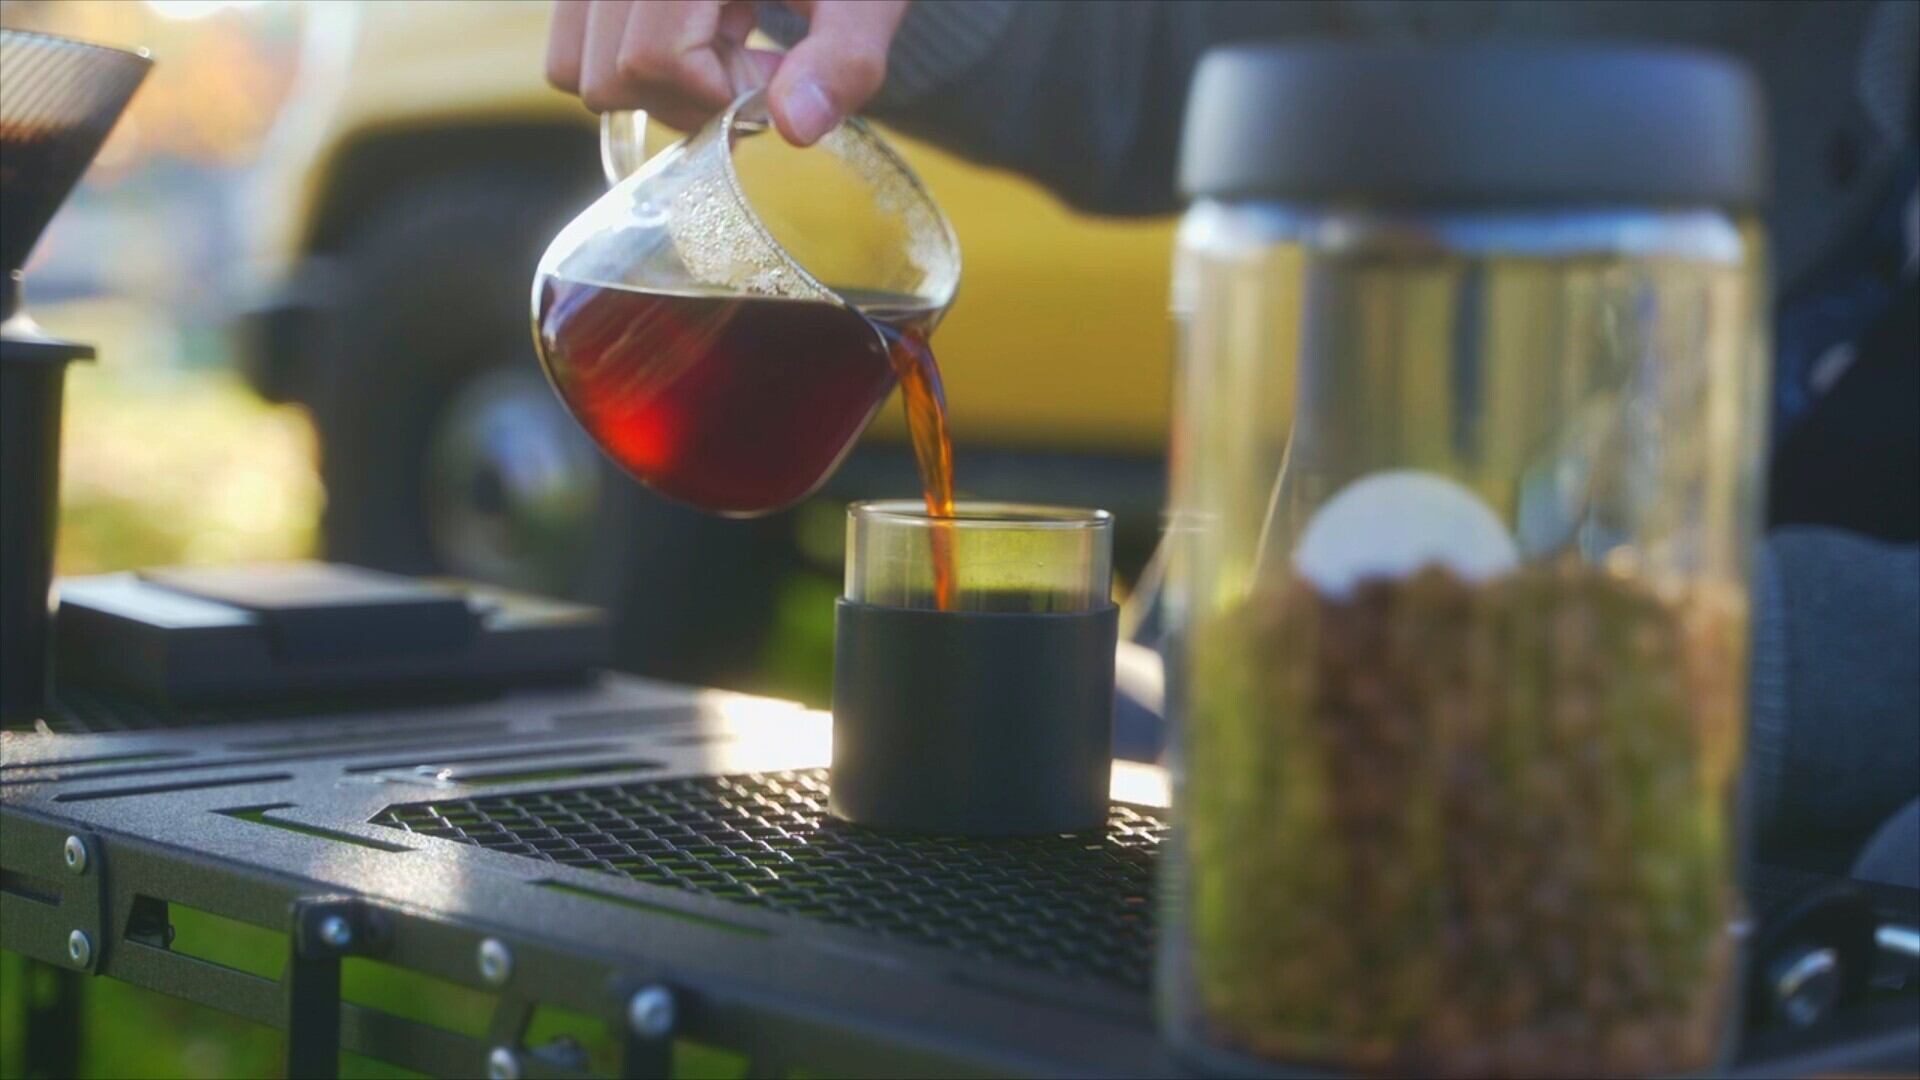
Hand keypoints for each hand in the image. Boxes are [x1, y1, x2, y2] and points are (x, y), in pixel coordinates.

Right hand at [546, 0, 908, 145]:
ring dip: (654, 83)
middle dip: (688, 97)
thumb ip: (842, 57)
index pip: (656, 56)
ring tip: (726, 44)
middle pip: (610, 73)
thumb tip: (794, 127)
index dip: (719, 93)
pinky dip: (626, 58)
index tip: (779, 79)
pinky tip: (697, 29)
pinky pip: (571, 41)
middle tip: (756, 67)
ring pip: (575, 64)